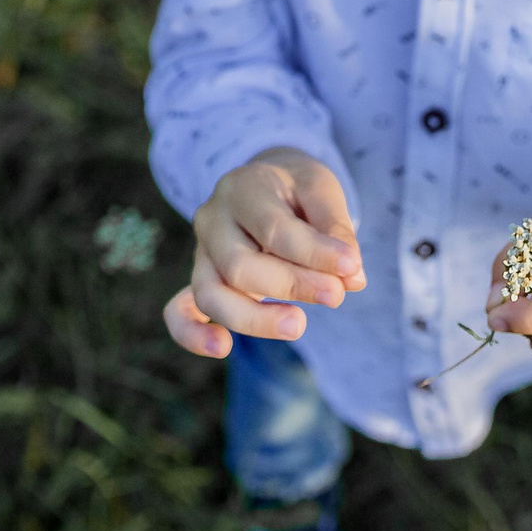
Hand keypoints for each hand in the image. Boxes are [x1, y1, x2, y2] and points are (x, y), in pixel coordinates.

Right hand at [162, 147, 368, 358]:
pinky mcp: (200, 280)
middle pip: (239, 266)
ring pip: (211, 294)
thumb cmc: (297, 189)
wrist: (269, 183)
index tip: (351, 269)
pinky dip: (192, 333)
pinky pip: (179, 312)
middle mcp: (212, 219)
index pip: (274, 229)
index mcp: (242, 188)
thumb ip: (337, 229)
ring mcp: (201, 253)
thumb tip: (352, 278)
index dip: (315, 254)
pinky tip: (222, 348)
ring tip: (299, 326)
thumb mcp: (321, 190)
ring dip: (255, 318)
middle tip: (335, 296)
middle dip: (291, 286)